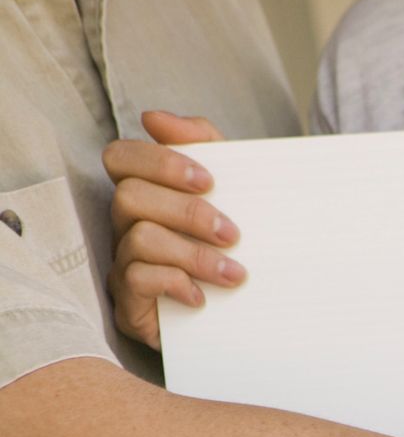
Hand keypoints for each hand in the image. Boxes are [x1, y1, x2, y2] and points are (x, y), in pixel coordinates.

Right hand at [102, 112, 243, 348]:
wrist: (248, 319)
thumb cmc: (233, 249)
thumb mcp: (232, 194)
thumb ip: (206, 148)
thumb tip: (155, 117)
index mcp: (145, 193)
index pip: (121, 157)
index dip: (159, 162)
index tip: (209, 180)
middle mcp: (125, 225)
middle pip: (129, 197)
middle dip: (187, 212)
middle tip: (233, 234)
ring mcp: (123, 263)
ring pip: (140, 240)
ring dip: (194, 254)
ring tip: (235, 274)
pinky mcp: (129, 303)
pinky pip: (136, 280)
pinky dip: (175, 283)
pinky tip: (203, 297)